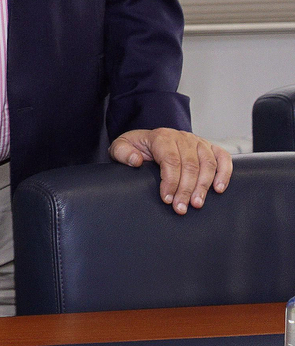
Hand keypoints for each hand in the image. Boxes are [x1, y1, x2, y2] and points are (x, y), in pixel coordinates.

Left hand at [109, 127, 232, 214]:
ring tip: (197, 204)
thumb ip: (122, 152)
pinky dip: (224, 173)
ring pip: (207, 163)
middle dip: (186, 189)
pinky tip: (219, 189)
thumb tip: (136, 160)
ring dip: (204, 186)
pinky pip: (223, 158)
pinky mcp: (209, 147)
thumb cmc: (136, 147)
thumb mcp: (121, 147)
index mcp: (161, 137)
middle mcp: (182, 138)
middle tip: (181, 208)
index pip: (170, 160)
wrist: (148, 139)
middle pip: (190, 165)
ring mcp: (198, 142)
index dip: (170, 181)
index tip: (167, 198)